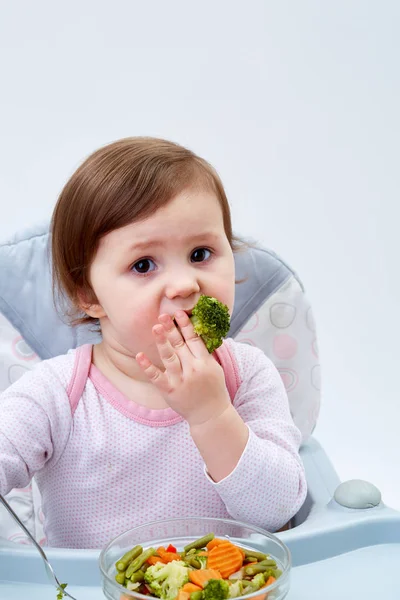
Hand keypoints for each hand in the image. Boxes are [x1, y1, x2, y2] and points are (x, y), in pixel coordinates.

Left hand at [135, 310, 229, 425]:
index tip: (179, 312)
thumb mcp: (215, 369)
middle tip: (163, 314)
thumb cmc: (214, 390)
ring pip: (169, 357)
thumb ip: (205, 353)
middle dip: (172, 329)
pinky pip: (157, 377)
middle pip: (180, 345)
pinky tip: (139, 355)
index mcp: (205, 362)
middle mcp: (193, 369)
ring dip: (162, 341)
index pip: (194, 339)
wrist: (211, 415)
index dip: (186, 325)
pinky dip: (148, 366)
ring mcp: (181, 380)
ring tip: (155, 327)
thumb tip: (197, 334)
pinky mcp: (170, 390)